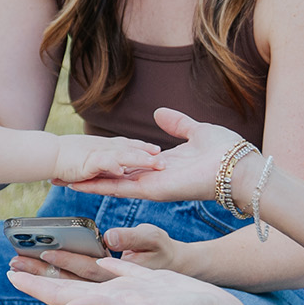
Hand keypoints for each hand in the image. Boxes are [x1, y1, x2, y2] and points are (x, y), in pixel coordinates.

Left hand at [8, 223, 186, 289]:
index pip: (60, 295)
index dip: (35, 286)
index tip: (9, 274)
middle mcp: (112, 299)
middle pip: (67, 284)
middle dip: (40, 275)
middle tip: (14, 261)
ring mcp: (128, 289)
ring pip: (87, 273)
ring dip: (64, 263)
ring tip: (42, 250)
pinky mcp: (145, 279)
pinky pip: (113, 266)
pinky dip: (98, 257)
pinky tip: (92, 251)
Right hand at [68, 108, 246, 202]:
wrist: (240, 167)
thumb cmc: (226, 151)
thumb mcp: (196, 131)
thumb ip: (177, 124)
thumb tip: (159, 114)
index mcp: (164, 164)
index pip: (130, 163)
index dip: (110, 161)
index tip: (89, 157)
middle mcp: (155, 177)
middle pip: (116, 176)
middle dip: (91, 175)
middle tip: (65, 172)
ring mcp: (153, 185)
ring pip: (113, 184)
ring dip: (88, 183)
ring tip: (63, 180)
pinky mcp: (154, 190)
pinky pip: (122, 187)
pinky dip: (100, 186)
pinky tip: (80, 185)